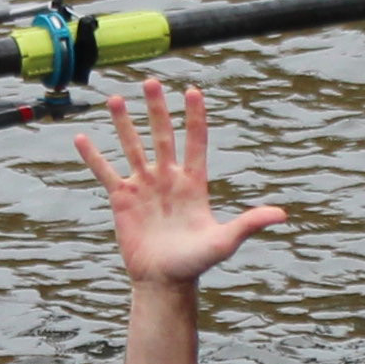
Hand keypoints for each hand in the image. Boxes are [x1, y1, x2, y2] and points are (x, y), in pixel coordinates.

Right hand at [76, 81, 285, 289]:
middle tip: (151, 81)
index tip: (193, 91)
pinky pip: (105, 172)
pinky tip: (81, 138)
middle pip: (162, 136)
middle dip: (157, 109)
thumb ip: (249, 223)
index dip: (194, 117)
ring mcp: (143, 186)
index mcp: (193, 183)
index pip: (194, 142)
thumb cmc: (196, 263)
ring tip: (114, 98)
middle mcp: (168, 178)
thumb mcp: (224, 242)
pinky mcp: (122, 200)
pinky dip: (93, 156)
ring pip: (132, 147)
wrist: (164, 281)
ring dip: (123, 123)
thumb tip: (282, 215)